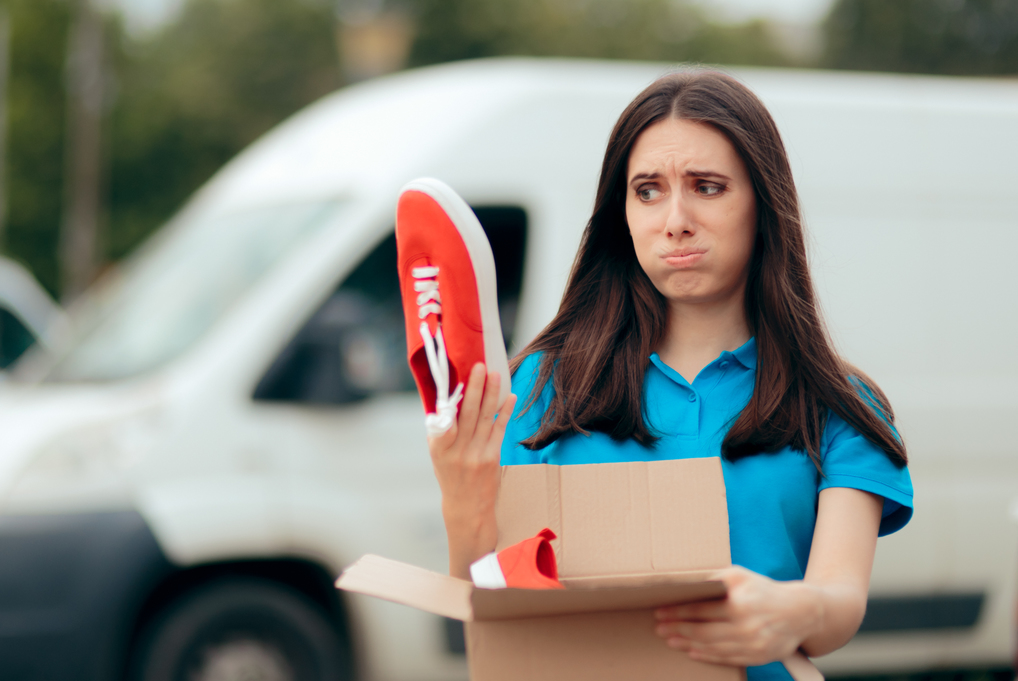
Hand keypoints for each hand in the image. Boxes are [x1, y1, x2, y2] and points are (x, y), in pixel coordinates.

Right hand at [428, 362, 516, 577]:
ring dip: (491, 394)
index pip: (444, 420)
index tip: (454, 379)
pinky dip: (505, 412)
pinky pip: (500, 430)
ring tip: (495, 373)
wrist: (467, 508)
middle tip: (479, 366)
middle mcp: (457, 451)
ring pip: (485, 418)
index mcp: (439, 448)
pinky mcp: (493, 458)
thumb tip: (445, 398)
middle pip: (467, 414)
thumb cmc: (449, 475)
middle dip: (474, 388)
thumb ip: (440, 430)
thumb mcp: (437, 455)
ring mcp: (477, 455)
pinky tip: (510, 396)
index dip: (449, 400)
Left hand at [653, 566, 822, 666]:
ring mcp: (752, 644)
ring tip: (671, 640)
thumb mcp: (740, 576)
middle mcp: (746, 626)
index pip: (701, 610)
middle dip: (677, 629)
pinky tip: (691, 651)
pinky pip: (726, 658)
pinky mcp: (757, 656)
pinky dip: (706, 656)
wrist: (800, 612)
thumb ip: (715, 579)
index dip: (678, 611)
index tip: (661, 611)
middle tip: (659, 628)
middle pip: (703, 631)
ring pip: (712, 647)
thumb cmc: (764, 590)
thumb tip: (687, 584)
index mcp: (740, 603)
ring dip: (687, 644)